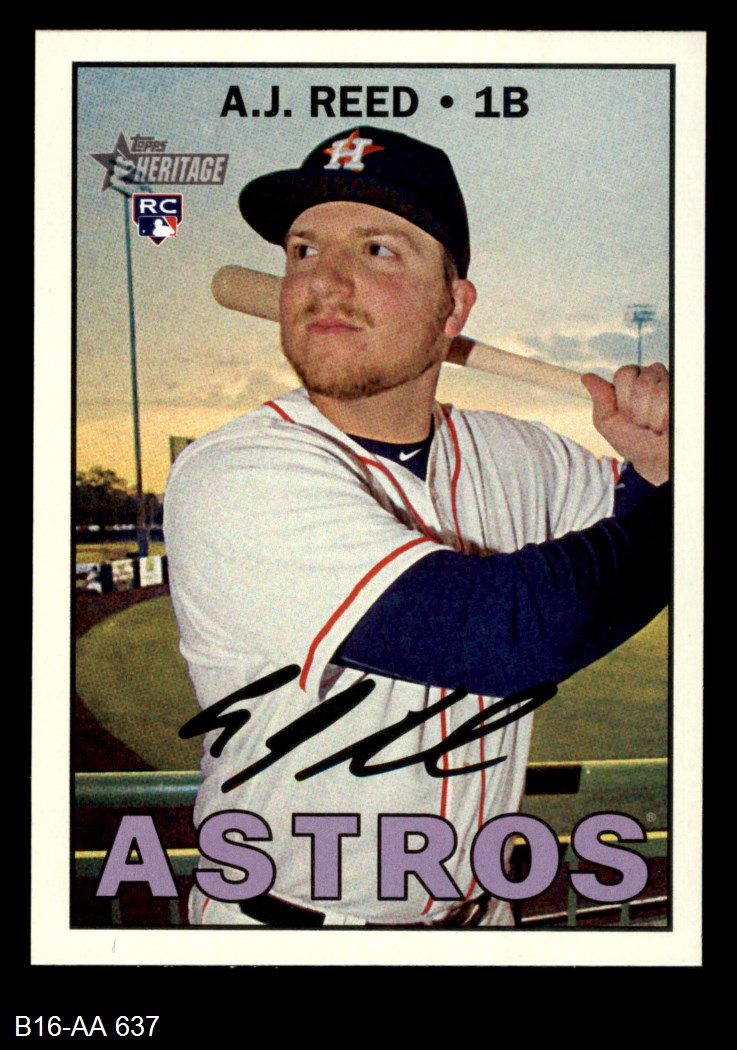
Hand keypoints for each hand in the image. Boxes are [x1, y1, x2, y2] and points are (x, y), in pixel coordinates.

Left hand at [581, 363, 668, 485]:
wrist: (656, 461)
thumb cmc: (634, 441)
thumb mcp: (609, 423)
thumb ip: (600, 401)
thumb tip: (587, 378)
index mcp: (635, 381)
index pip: (624, 373)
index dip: (622, 398)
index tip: (626, 415)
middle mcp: (654, 378)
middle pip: (638, 380)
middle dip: (635, 408)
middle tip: (641, 422)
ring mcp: (670, 385)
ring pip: (652, 389)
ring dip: (649, 416)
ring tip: (654, 425)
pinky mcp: (683, 394)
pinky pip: (667, 396)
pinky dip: (661, 417)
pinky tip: (665, 424)